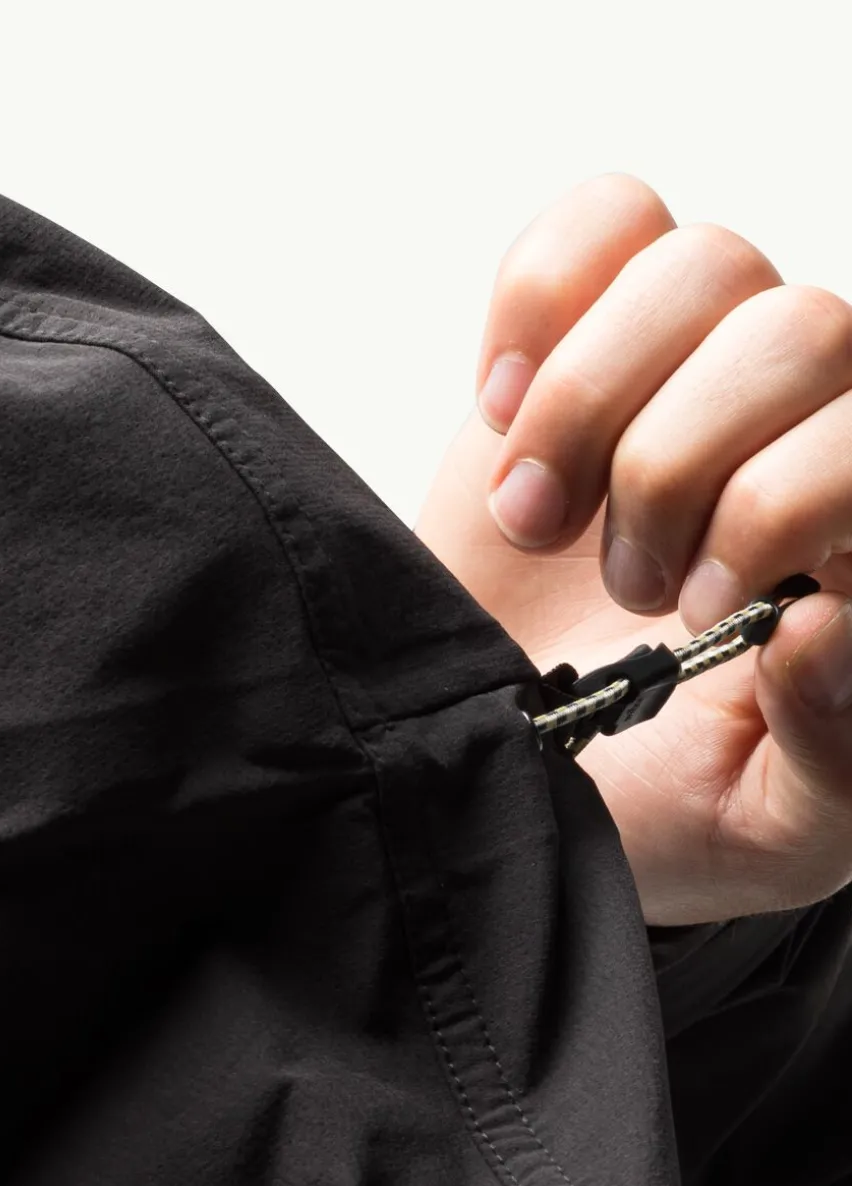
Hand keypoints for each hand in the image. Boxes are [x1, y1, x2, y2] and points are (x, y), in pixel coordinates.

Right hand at [415, 173, 851, 925]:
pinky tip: (503, 418)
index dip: (779, 502)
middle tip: (624, 589)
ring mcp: (710, 361)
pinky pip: (598, 221)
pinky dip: (532, 309)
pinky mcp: (598, 322)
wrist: (502, 762)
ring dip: (586, 407)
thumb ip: (839, 753)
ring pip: (696, 266)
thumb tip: (827, 627)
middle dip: (672, 471)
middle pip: (796, 330)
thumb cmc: (651, 799)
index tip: (704, 611)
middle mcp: (820, 421)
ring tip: (544, 522)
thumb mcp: (768, 828)